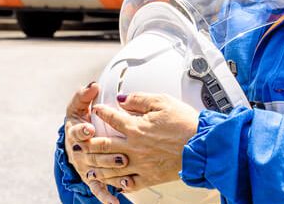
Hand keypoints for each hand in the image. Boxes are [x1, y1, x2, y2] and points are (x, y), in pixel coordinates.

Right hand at [63, 82, 120, 203]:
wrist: (76, 140)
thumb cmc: (81, 119)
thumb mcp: (79, 106)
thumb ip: (85, 95)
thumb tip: (92, 85)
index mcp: (74, 132)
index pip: (76, 131)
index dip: (82, 129)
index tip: (90, 127)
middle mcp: (78, 151)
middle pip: (88, 153)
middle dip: (102, 152)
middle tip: (118, 152)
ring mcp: (85, 166)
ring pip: (96, 170)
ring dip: (109, 170)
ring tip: (124, 167)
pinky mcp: (92, 178)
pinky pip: (98, 188)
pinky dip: (105, 195)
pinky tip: (115, 202)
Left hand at [85, 93, 200, 192]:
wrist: (202, 147)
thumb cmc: (186, 123)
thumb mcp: (163, 102)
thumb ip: (140, 99)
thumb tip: (122, 99)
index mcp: (136, 128)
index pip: (112, 118)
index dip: (102, 112)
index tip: (96, 110)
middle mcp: (134, 147)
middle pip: (103, 146)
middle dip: (89, 144)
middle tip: (80, 143)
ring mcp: (140, 164)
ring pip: (111, 168)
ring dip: (97, 166)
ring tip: (88, 166)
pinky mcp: (150, 177)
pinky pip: (129, 183)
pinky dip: (118, 184)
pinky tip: (114, 183)